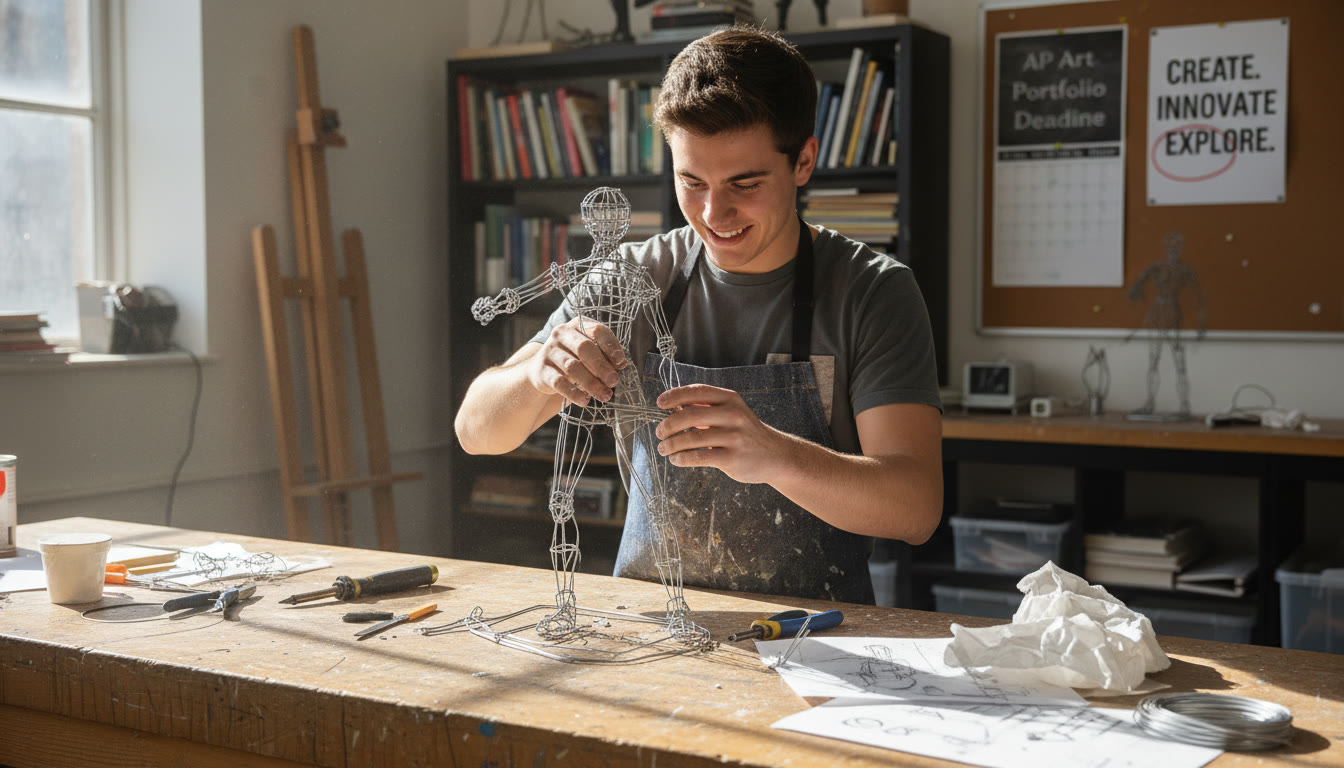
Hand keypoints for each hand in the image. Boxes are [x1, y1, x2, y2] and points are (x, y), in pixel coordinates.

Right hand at [528, 316, 627, 406]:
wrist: (544, 370)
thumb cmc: (575, 359)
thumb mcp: (591, 354)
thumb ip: (606, 356)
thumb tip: (622, 364)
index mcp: (578, 325)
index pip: (597, 330)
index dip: (610, 346)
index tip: (620, 362)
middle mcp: (562, 333)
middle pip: (584, 348)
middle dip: (601, 366)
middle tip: (614, 382)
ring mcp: (550, 350)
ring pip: (572, 366)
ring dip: (591, 383)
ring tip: (604, 395)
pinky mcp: (542, 369)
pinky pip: (559, 382)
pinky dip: (573, 393)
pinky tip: (585, 400)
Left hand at [654, 384, 786, 483]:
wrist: (774, 455)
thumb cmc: (744, 432)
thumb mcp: (730, 412)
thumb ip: (706, 407)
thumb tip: (673, 405)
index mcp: (730, 399)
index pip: (697, 391)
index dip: (675, 396)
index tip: (660, 403)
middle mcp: (733, 415)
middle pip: (690, 415)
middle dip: (668, 424)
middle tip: (659, 432)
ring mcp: (734, 437)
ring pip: (692, 439)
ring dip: (672, 444)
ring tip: (663, 448)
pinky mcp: (732, 458)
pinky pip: (700, 457)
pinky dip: (682, 458)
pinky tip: (676, 459)